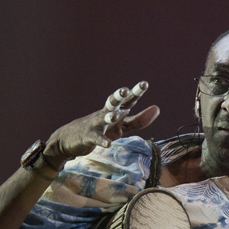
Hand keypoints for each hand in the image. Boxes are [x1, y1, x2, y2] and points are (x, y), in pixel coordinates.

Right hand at [44, 81, 159, 165]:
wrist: (71, 138)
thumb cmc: (103, 129)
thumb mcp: (123, 125)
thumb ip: (139, 119)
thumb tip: (157, 108)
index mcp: (116, 111)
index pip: (128, 100)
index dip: (136, 92)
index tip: (144, 83)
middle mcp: (106, 114)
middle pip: (112, 104)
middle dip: (118, 97)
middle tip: (124, 90)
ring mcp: (96, 125)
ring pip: (102, 118)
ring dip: (108, 117)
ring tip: (115, 115)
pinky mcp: (89, 137)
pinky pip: (96, 138)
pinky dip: (102, 141)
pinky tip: (108, 144)